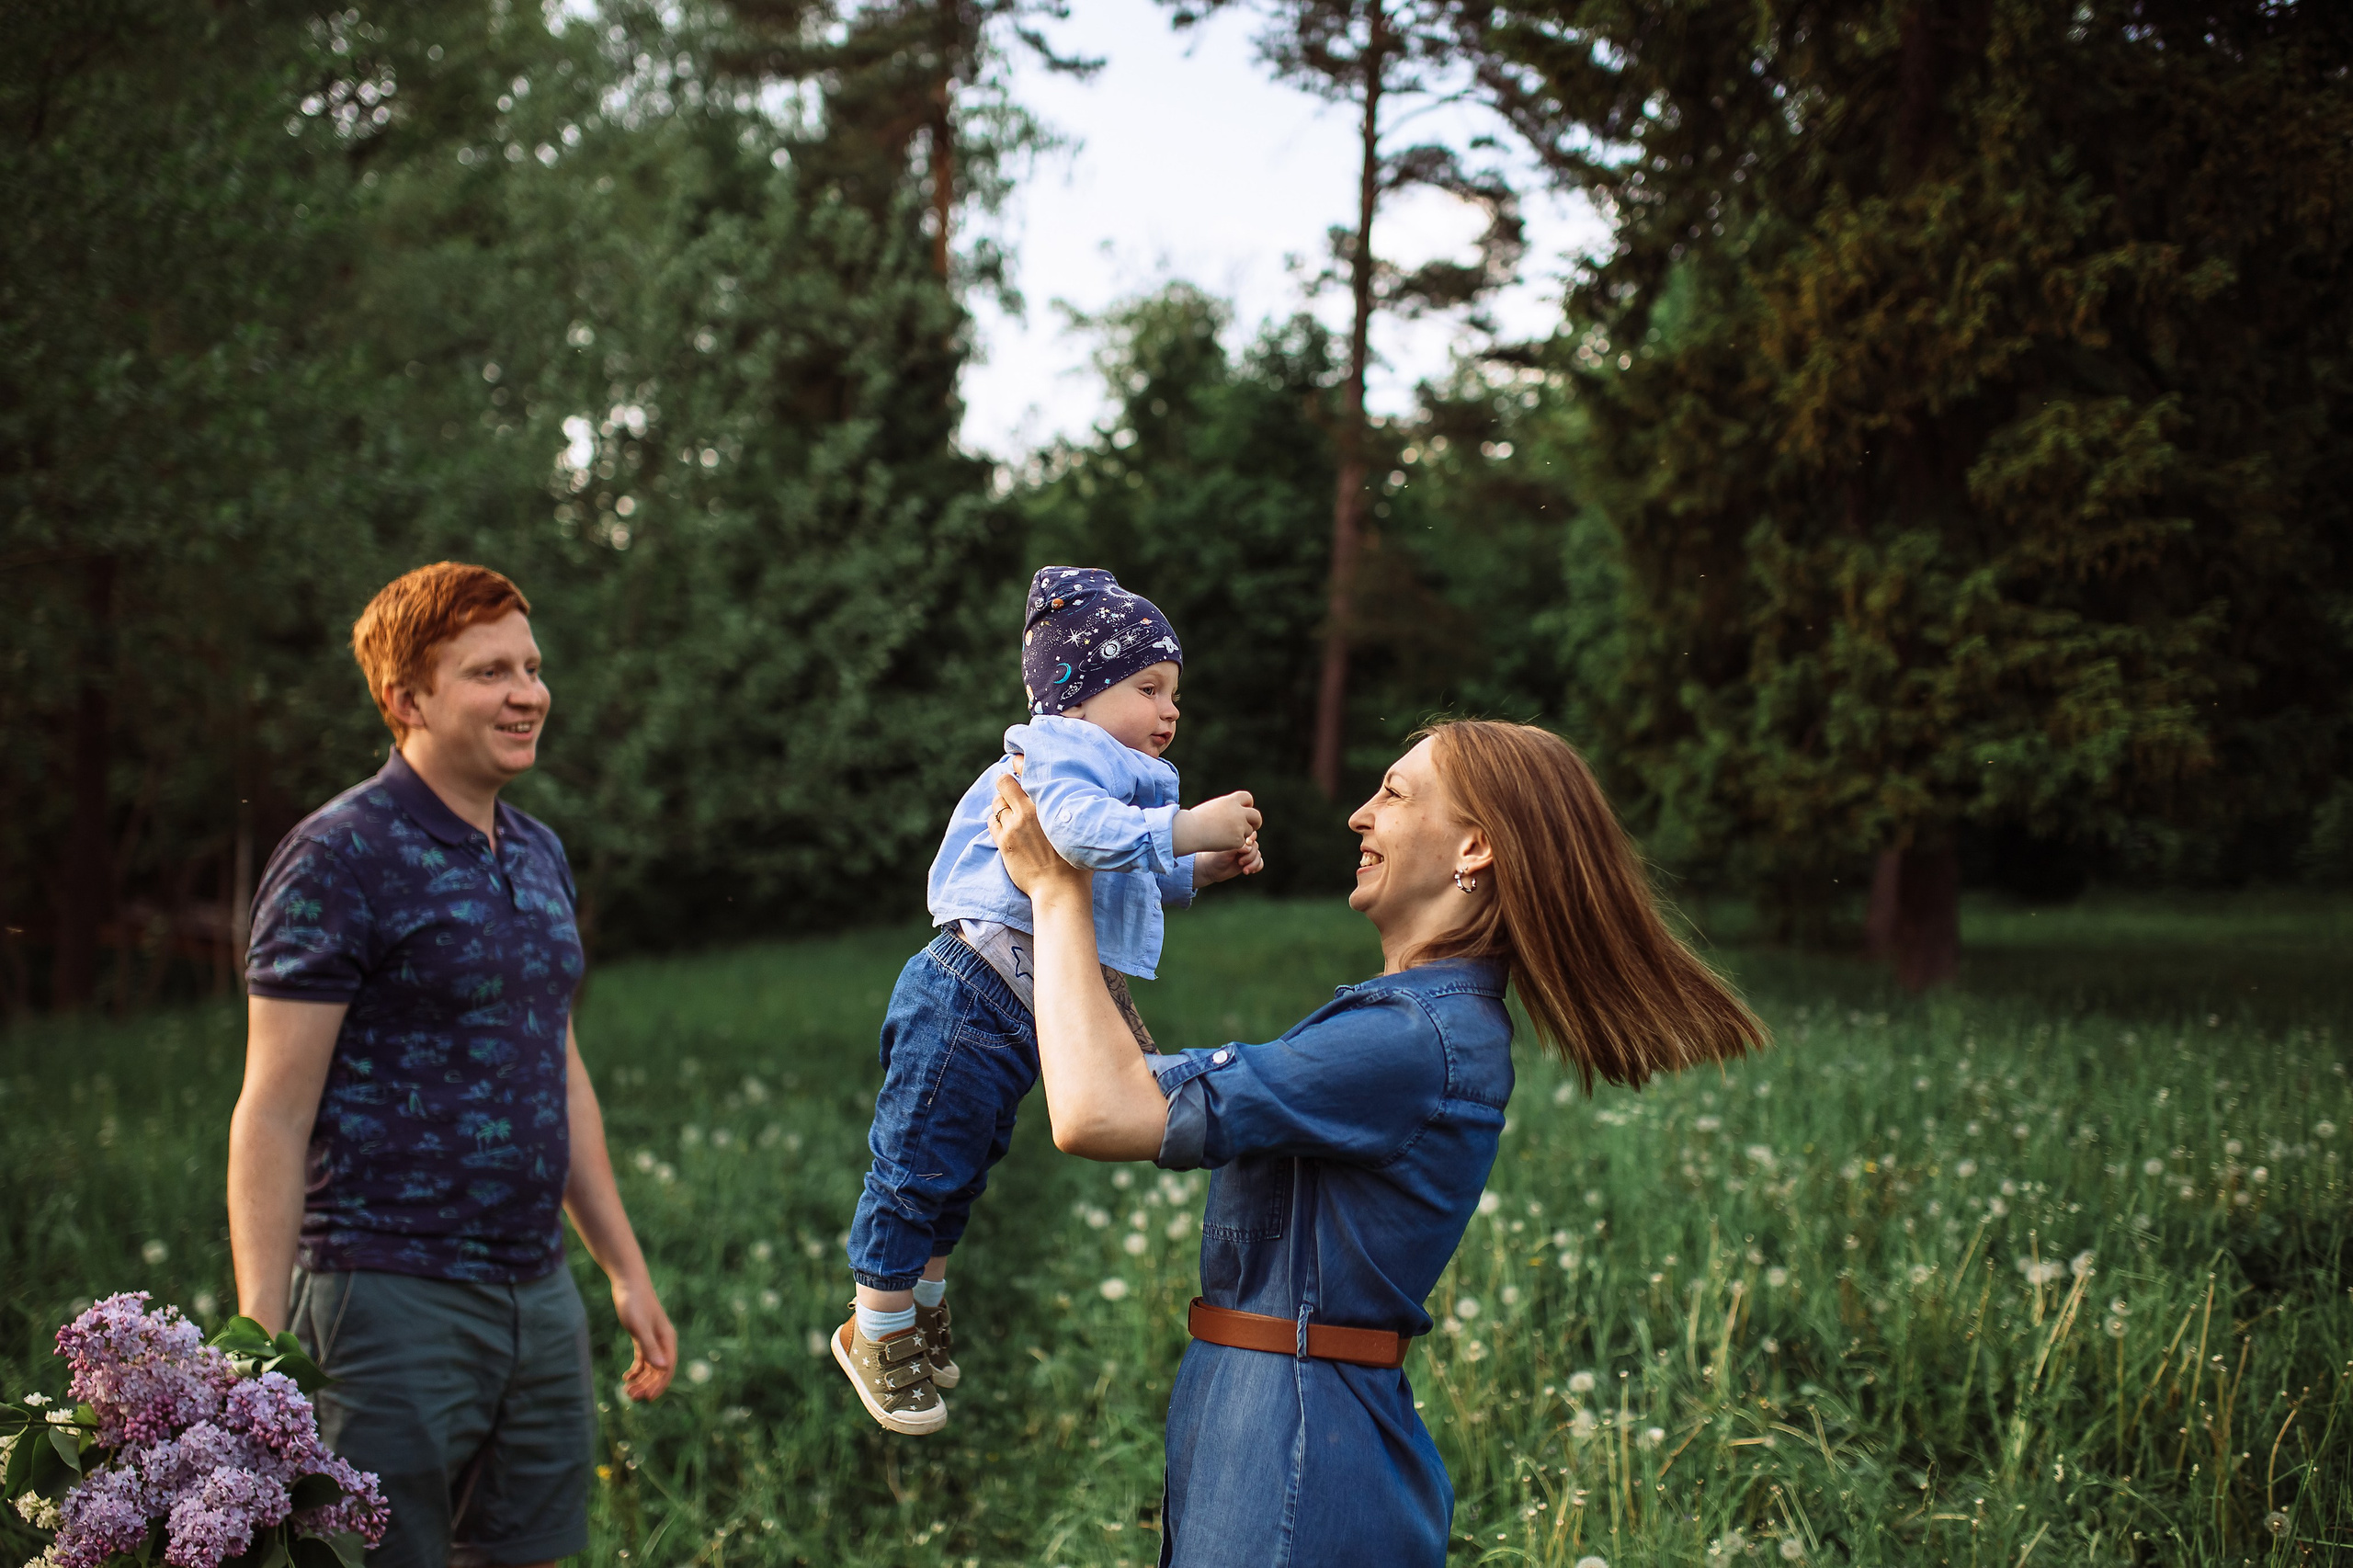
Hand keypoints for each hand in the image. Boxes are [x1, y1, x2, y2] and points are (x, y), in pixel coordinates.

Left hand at [611, 1271, 677, 1401]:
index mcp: (667, 1339)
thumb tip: (662, 1368)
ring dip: (641, 1380)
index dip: (659, 1385)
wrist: (628, 1282)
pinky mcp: (642, 1336)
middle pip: (659, 1370)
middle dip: (647, 1385)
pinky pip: (642, 1359)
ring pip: (650, 1366)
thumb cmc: (635, 1302)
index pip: (667, 1368)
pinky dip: (636, 1370)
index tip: (647, 1398)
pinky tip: (626, 1377)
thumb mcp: (640, 1326)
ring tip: (627, 1390)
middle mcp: (663, 1341)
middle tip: (631, 1397)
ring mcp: (652, 1339)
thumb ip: (650, 1347)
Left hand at [989, 775, 1089, 897]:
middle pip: (1003, 783)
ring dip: (1001, 804)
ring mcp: (1013, 827)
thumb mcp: (1078, 827)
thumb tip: (1075, 795)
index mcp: (1047, 804)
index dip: (1020, 767)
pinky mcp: (1003, 842)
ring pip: (996, 803)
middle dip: (1006, 785)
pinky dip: (995, 821)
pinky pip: (991, 822)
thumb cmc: (1075, 860)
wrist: (1059, 888)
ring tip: (1011, 812)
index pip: (1026, 773)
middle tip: (1013, 793)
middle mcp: (1027, 811)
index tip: (1020, 768)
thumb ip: (1072, 808)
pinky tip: (1006, 827)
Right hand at [1174, 791, 1261, 854]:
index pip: (1248, 798)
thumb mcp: (1213, 806)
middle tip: (1253, 826)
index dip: (1247, 805)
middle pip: (1256, 815)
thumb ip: (1228, 807)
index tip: (1244, 810)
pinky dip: (1234, 843)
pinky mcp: (1238, 840)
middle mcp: (1238, 812)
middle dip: (1255, 821)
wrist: (1190, 831)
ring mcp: (1239, 826)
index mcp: (1231, 801)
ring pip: (1249, 831)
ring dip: (1241, 833)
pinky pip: (1242, 842)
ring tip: (1223, 835)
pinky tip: (1221, 842)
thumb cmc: (1196, 819)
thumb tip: (1239, 810)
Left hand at [1191, 836, 1263, 886]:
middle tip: (1240, 862)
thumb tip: (1249, 847)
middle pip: (1256, 847)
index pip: (1252, 833)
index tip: (1247, 843)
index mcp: (1238, 837)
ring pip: (1258, 855)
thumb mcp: (1225, 850)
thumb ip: (1238, 847)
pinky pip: (1260, 863)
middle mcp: (1244, 844)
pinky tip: (1248, 871)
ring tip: (1244, 870)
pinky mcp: (1249, 862)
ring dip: (1253, 864)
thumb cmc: (1215, 856)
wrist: (1211, 869)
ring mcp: (1247, 853)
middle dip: (1250, 856)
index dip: (1252, 838)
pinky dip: (1257, 867)